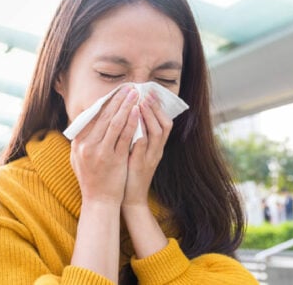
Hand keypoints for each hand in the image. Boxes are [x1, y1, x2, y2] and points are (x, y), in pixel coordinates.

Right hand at [70, 86, 139, 204]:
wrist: (99, 201)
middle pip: (103, 116)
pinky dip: (130, 122)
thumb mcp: (78, 158)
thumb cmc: (91, 179)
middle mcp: (86, 145)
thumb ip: (80, 140)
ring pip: (113, 123)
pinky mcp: (113, 159)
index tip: (114, 92)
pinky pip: (123, 136)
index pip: (91, 116)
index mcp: (78, 143)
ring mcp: (99, 152)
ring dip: (125, 106)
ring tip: (134, 94)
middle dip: (116, 99)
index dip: (104, 102)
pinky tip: (137, 111)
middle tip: (127, 87)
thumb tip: (82, 121)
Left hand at [123, 90, 172, 206]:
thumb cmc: (128, 173)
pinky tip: (133, 125)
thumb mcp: (134, 151)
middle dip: (155, 108)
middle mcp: (157, 151)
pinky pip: (142, 148)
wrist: (130, 199)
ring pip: (156, 134)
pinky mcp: (140, 166)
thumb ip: (134, 136)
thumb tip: (129, 116)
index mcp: (156, 146)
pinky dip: (139, 135)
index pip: (163, 122)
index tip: (149, 92)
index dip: (158, 107)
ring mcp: (150, 158)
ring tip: (140, 104)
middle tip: (146, 93)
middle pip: (163, 125)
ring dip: (149, 118)